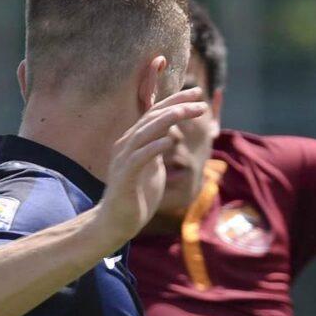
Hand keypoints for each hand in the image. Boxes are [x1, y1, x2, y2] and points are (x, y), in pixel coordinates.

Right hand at [96, 79, 212, 246]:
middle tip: (199, 97)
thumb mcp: (152, 167)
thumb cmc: (136, 195)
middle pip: (152, 117)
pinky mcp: (125, 177)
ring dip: (167, 120)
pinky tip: (169, 141)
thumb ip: (158, 149)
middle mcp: (126, 144)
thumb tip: (169, 136)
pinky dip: (154, 148)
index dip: (175, 100)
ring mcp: (124, 160)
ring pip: (145, 132)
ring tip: (186, 111)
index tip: (197, 93)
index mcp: (134, 141)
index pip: (155, 113)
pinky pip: (140, 158)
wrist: (116, 223)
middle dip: (176, 104)